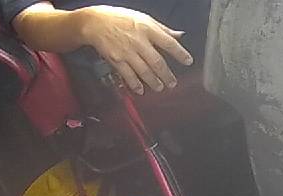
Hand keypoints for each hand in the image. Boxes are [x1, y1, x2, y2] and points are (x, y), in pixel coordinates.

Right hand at [77, 5, 192, 93]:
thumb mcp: (143, 18)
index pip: (168, 42)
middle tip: (172, 83)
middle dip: (166, 74)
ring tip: (159, 87)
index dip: (180, 53)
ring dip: (153, 81)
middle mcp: (138, 40)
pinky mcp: (116, 60)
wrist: (94, 22)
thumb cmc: (120, 19)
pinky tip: (140, 90)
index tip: (188, 61)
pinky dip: (135, 84)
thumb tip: (179, 36)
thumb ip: (162, 29)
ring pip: (144, 70)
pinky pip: (128, 75)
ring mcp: (126, 51)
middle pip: (157, 61)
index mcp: (147, 28)